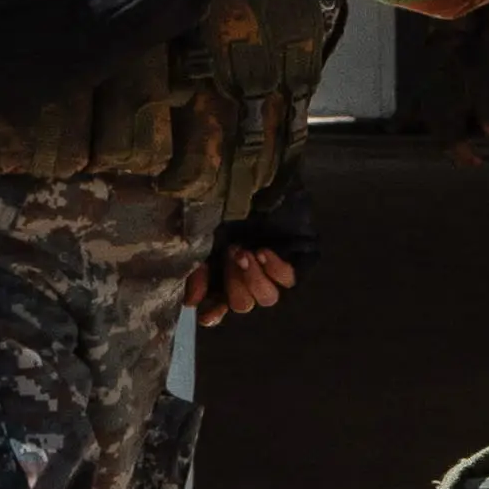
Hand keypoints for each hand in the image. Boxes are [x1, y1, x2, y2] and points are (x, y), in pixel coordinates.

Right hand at [200, 182, 309, 323]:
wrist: (257, 175)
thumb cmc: (226, 204)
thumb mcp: (205, 236)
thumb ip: (196, 269)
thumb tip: (191, 302)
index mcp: (222, 276)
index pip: (216, 310)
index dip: (213, 314)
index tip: (209, 311)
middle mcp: (247, 279)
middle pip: (242, 305)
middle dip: (234, 282)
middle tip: (231, 254)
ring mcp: (273, 274)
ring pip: (266, 299)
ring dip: (252, 278)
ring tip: (246, 252)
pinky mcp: (297, 264)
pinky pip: (288, 281)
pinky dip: (273, 268)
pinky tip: (263, 252)